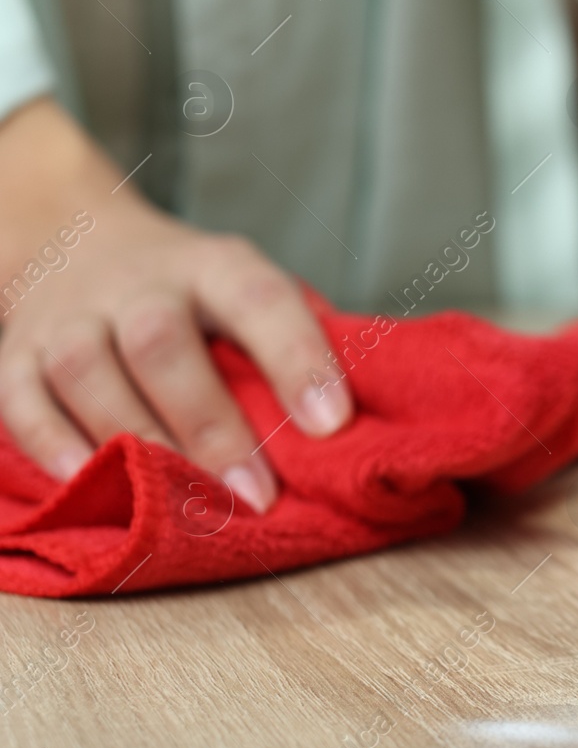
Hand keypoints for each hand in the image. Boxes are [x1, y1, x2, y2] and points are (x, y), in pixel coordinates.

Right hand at [0, 99, 348, 511]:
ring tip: (184, 506)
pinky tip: (96, 486)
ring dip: (138, 444)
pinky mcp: (14, 354)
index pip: (262, 299)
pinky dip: (54, 448)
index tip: (333, 423)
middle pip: (164, 343)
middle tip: (258, 493)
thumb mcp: (251, 290)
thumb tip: (373, 411)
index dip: (298, 359)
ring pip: (88, 373)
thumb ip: (301, 340)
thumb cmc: (196, 294)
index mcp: (215, 265)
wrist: (77, 241)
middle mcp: (138, 283)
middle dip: (211, 424)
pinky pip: (22, 403)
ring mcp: (68, 317)